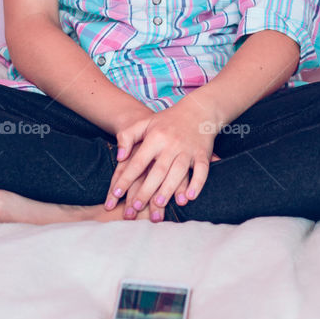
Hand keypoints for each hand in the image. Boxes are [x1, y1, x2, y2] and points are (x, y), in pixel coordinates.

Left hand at [103, 96, 218, 217]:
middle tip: (135, 208)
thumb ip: (127, 137)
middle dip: (146, 190)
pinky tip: (189, 197)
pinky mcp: (203, 154)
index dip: (126, 178)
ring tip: (158, 205)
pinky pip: (201, 170)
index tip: (116, 194)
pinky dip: (197, 184)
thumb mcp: (145, 123)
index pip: (137, 162)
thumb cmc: (167, 120)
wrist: (198, 110)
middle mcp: (171, 144)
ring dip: (169, 189)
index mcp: (155, 138)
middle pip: (157, 171)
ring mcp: (188, 150)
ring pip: (178, 172)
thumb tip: (120, 157)